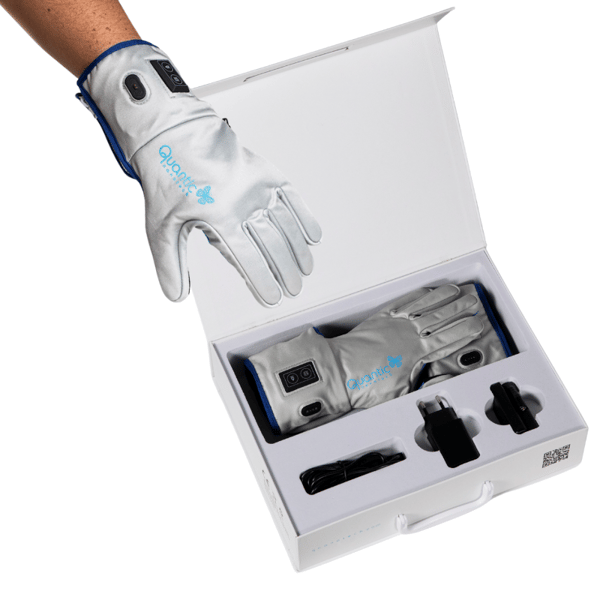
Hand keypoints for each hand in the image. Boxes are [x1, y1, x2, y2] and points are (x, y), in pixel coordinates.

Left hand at [78, 41, 321, 304]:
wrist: (172, 134)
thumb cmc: (166, 179)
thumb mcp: (160, 225)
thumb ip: (170, 263)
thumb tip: (176, 295)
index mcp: (218, 215)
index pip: (247, 257)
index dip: (262, 280)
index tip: (272, 297)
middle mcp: (242, 200)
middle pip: (272, 244)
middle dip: (285, 271)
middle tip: (293, 289)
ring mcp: (257, 184)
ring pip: (286, 224)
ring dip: (298, 250)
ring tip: (305, 270)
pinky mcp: (265, 171)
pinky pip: (291, 197)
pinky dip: (305, 217)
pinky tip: (313, 235)